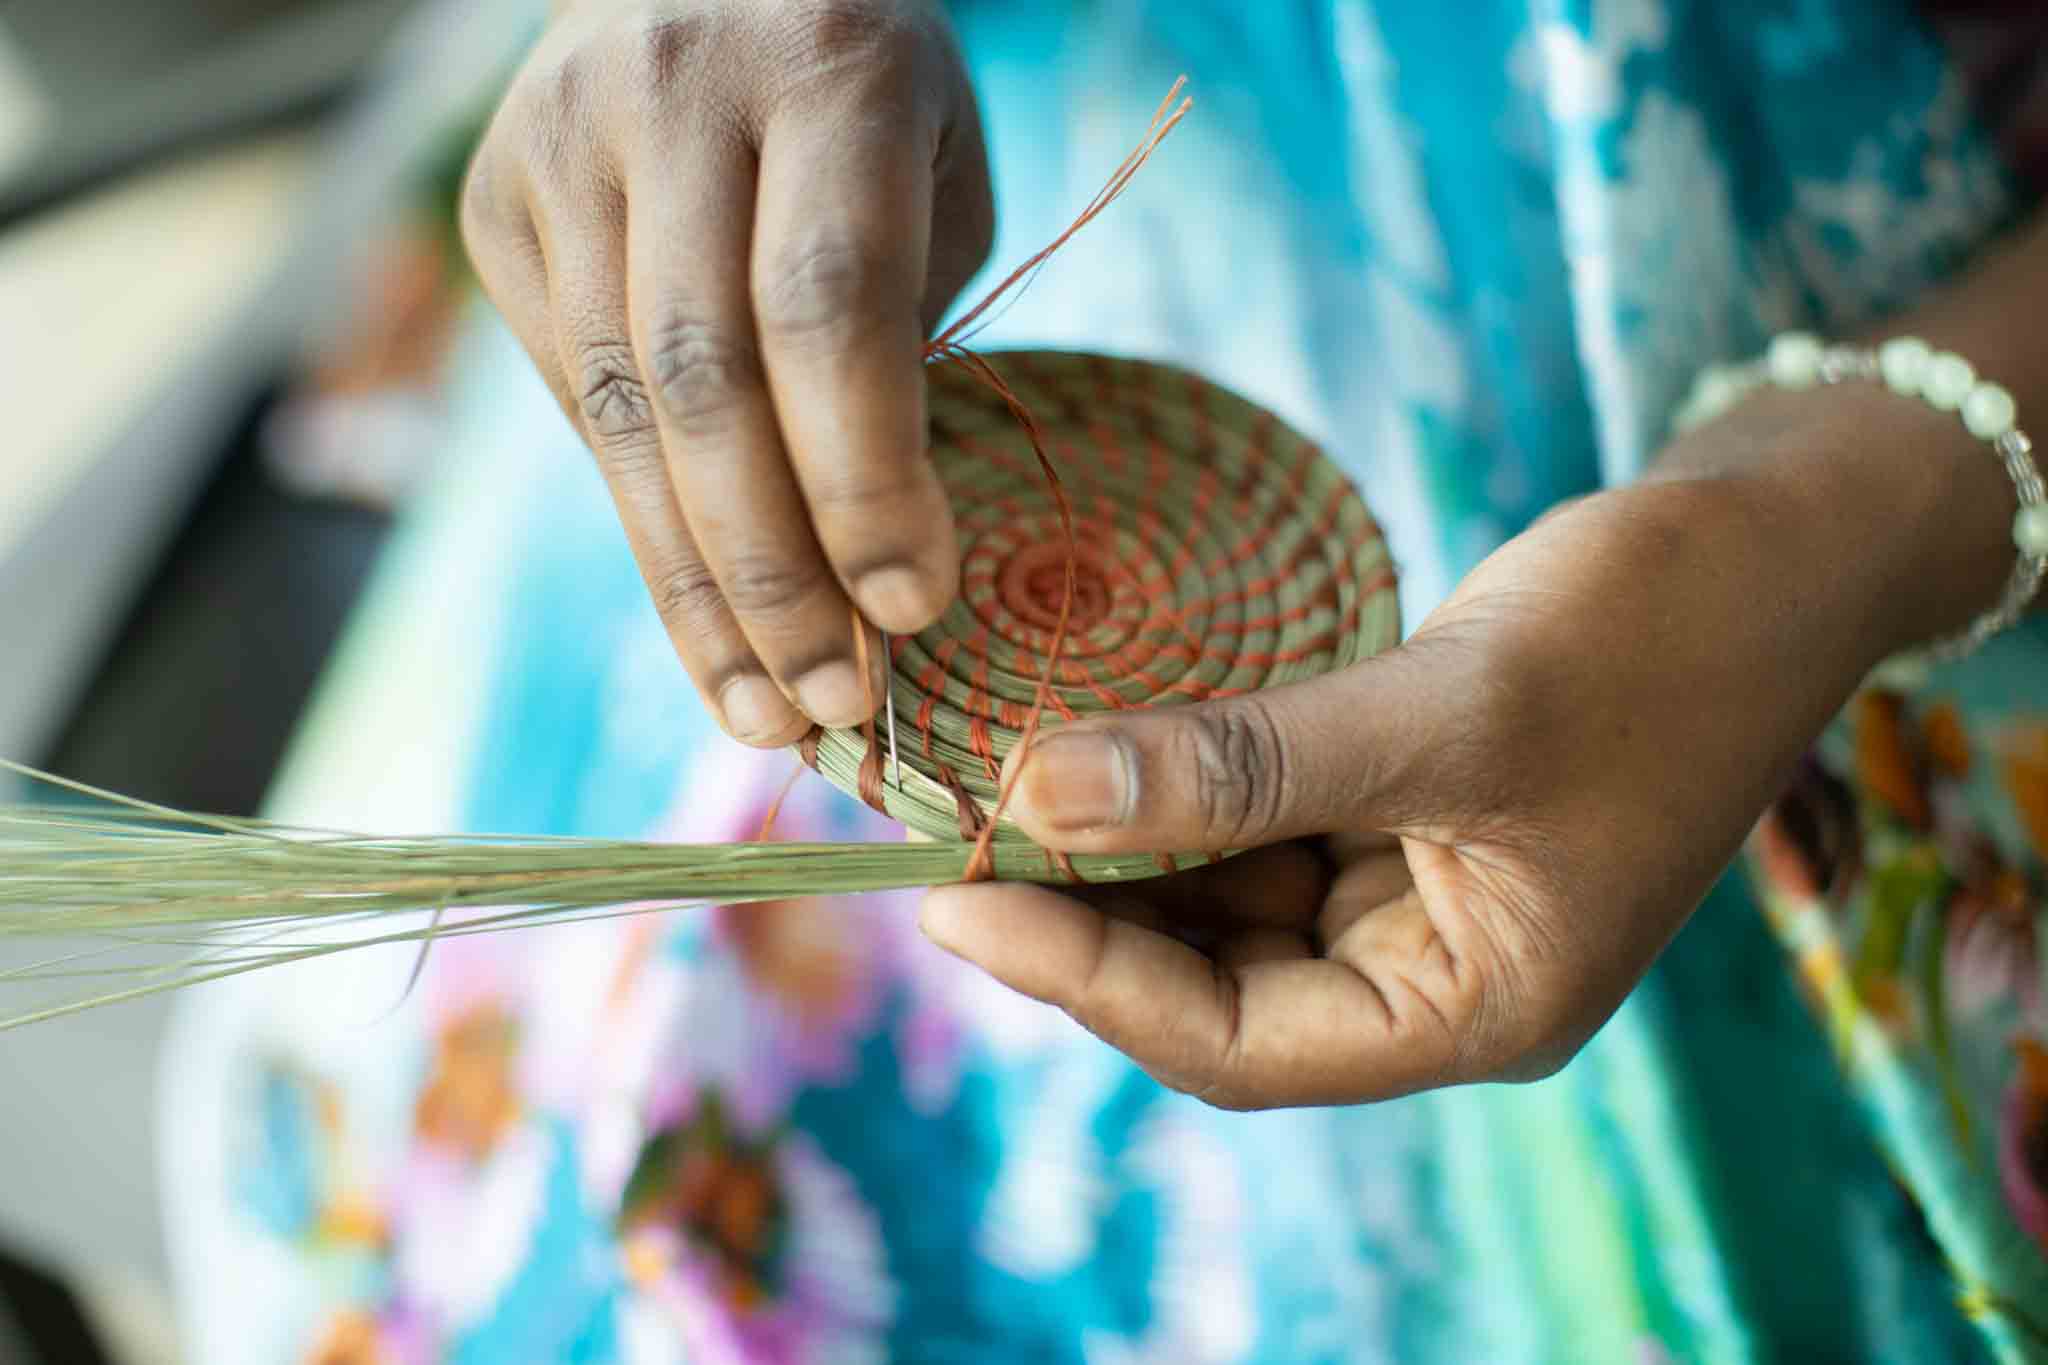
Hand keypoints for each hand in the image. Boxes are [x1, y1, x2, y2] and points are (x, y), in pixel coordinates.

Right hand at [462, 0, 992, 742]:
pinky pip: (576, 399)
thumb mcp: (937, 171)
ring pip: (621, 412)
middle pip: (706, 380)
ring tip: (764, 711)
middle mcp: (672, 93)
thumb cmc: (865, 92)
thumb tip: (867, 558)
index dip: (865, 480)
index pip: (830, 306)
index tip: (914, 612)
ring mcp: (559, 144)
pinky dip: (648, 519)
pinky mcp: (492, 202)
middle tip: (833, 709)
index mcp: (827, 66)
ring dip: (697, 587)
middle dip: (774, 575)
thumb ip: (907, 333)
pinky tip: (707, 611)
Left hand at [920, 437, 1954, 1108]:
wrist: (1784, 540)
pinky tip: (1095, 743)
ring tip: (990, 788)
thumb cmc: (1664, 631)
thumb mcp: (1451, 708)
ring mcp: (1416, 894)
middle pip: (1212, 985)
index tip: (955, 895)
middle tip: (942, 834)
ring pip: (1223, 904)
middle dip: (1081, 912)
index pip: (1237, 1042)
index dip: (1086, 978)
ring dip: (1115, 849)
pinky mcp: (1399, 813)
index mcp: (1476, 1009)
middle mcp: (1435, 975)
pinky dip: (1177, 791)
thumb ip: (1243, 764)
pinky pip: (1257, 828)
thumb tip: (1040, 792)